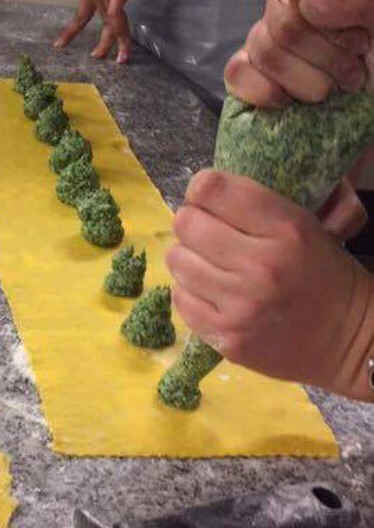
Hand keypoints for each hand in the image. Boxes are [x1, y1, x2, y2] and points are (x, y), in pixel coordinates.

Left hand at [55, 0, 147, 62]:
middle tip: (96, 58)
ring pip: (109, 25)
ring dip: (114, 43)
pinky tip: (124, 47)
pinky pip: (117, 19)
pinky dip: (121, 35)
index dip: (70, 31)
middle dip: (100, 43)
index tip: (60, 45)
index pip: (80, 15)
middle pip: (97, 22)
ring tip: (118, 59)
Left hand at [168, 169, 373, 394]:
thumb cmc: (323, 273)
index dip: (203, 189)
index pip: (211, 188)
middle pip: (186, 223)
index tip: (209, 199)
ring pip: (177, 259)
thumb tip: (198, 191)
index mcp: (287, 229)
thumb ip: (254, 205)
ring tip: (210, 263)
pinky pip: (180, 298)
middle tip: (207, 232)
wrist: (350, 340)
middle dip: (193, 222)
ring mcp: (242, 305)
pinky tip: (212, 290)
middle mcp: (262, 266)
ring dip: (189, 257)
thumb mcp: (304, 224)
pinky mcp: (227, 337)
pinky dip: (190, 291)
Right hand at [224, 0, 372, 105]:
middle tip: (353, 71)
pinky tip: (291, 102)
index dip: (335, 16)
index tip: (361, 41)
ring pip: (266, 52)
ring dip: (308, 82)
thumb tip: (309, 4)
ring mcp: (264, 42)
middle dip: (327, 57)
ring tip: (332, 90)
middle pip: (287, 24)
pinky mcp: (246, 75)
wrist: (367, 115)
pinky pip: (237, 73)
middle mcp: (289, 9)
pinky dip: (267, 92)